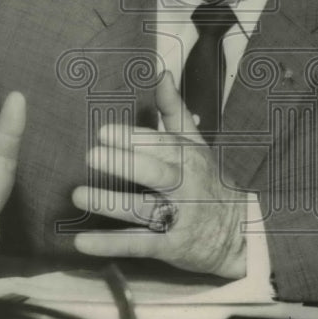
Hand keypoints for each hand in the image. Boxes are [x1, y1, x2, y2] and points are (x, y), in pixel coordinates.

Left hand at [72, 71, 246, 278]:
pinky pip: (137, 244)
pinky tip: (82, 241)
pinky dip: (109, 244)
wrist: (239, 231)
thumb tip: (162, 72)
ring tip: (78, 195)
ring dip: (109, 203)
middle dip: (124, 164)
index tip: (105, 131)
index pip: (161, 145)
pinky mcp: (169, 246)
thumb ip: (174, 109)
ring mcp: (177, 217)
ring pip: (141, 209)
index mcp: (187, 157)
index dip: (134, 138)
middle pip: (153, 173)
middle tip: (92, 155)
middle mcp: (183, 185)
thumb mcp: (195, 143)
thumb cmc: (206, 179)